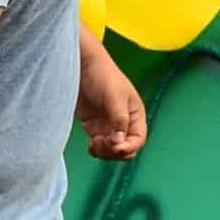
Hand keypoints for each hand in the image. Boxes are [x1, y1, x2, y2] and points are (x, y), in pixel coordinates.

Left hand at [78, 46, 147, 161]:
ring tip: (95, 142)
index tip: (117, 147)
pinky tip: (91, 145)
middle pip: (125, 149)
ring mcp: (108, 126)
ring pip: (111, 151)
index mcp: (134, 114)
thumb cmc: (102, 75)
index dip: (129, 147)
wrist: (81, 66)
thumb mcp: (114, 96)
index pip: (138, 139)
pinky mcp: (94, 127)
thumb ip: (119, 119)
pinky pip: (99, 147)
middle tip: (102, 143)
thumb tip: (120, 143)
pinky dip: (96, 150)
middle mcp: (123, 123)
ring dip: (104, 152)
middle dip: (115, 152)